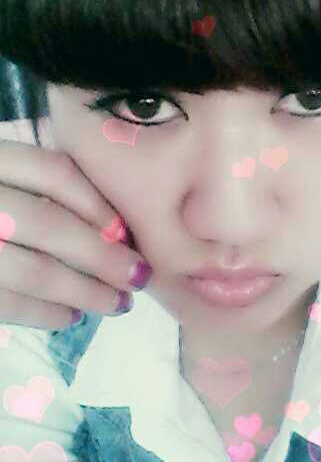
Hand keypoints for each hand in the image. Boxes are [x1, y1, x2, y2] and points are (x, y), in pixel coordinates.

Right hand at [0, 135, 151, 330]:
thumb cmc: (6, 211)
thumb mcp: (18, 184)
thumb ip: (54, 191)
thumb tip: (118, 228)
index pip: (55, 172)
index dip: (98, 204)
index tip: (127, 232)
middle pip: (49, 225)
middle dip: (103, 255)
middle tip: (139, 277)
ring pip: (34, 271)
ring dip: (87, 292)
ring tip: (119, 303)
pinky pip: (7, 305)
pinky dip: (47, 314)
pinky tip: (73, 316)